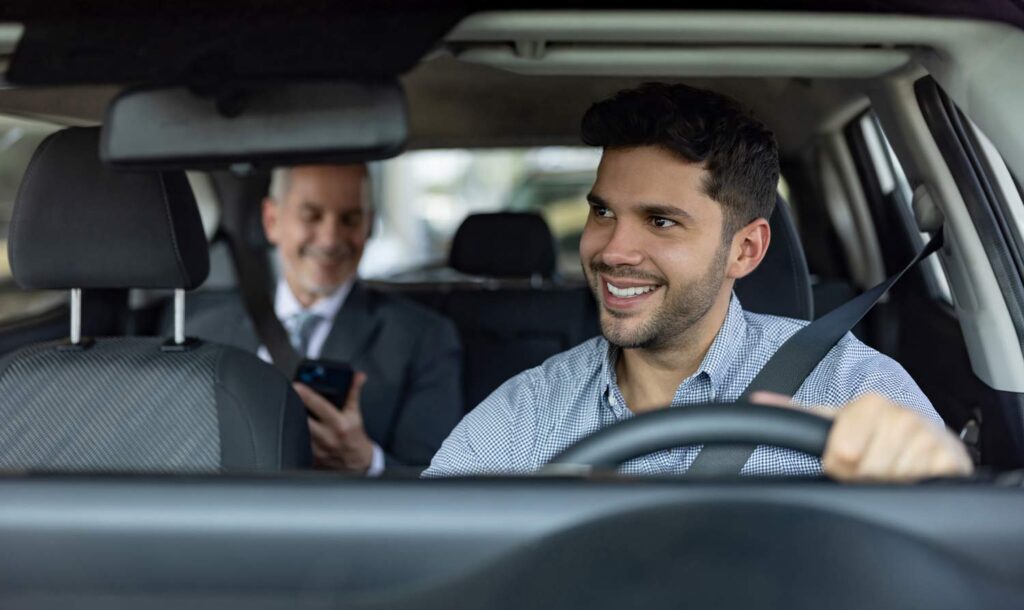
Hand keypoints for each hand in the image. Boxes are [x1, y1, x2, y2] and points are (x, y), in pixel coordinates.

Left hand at [294, 372, 373, 472]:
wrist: (357, 461)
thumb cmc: (355, 436)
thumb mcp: (355, 413)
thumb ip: (354, 393)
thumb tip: (358, 377)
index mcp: (339, 424)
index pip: (320, 405)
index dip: (307, 394)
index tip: (297, 385)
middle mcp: (327, 437)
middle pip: (303, 418)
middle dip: (295, 405)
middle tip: (289, 395)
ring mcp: (317, 448)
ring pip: (298, 431)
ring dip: (293, 419)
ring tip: (290, 409)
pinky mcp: (310, 457)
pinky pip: (298, 443)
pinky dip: (294, 433)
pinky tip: (294, 426)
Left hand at [751, 391, 972, 481]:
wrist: (927, 440)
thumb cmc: (874, 433)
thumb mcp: (836, 420)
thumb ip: (797, 413)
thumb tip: (755, 400)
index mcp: (869, 404)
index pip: (841, 453)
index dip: (839, 466)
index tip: (845, 460)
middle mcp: (900, 415)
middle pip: (865, 472)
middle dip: (864, 477)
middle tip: (871, 467)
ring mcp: (928, 435)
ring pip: (893, 481)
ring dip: (889, 484)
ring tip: (891, 469)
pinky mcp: (951, 458)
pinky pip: (924, 485)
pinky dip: (916, 487)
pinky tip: (914, 474)